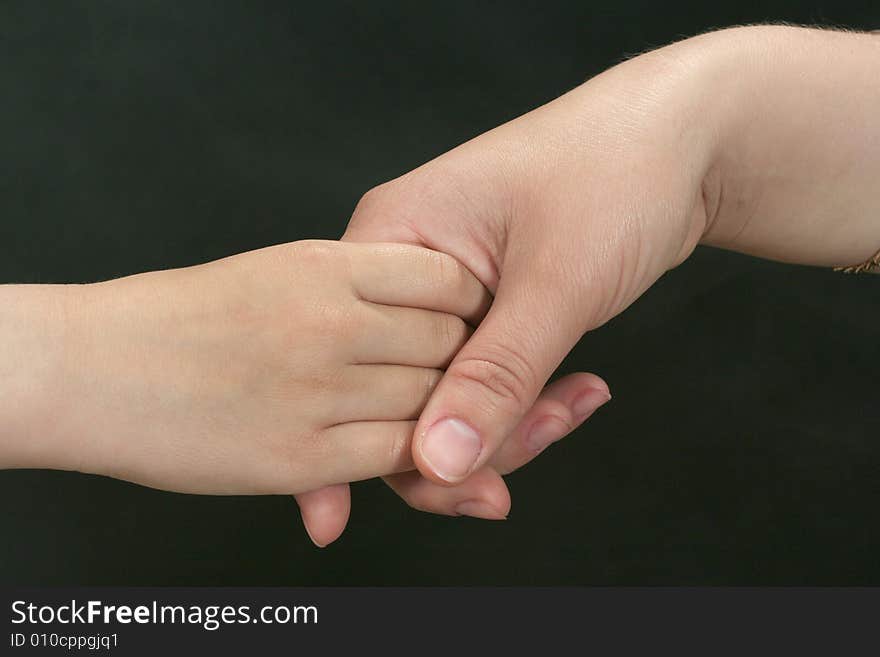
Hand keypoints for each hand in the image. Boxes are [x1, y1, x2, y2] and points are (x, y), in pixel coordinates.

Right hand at [0, 240, 489, 494]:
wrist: (95, 366)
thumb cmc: (182, 316)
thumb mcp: (275, 269)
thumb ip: (355, 283)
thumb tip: (426, 294)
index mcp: (325, 264)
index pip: (447, 278)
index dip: (473, 304)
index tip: (473, 322)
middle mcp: (329, 320)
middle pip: (450, 342)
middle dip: (469, 361)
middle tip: (470, 374)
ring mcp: (317, 388)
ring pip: (430, 402)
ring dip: (448, 411)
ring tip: (447, 412)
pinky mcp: (301, 455)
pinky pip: (394, 454)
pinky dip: (414, 453)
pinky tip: (405, 446)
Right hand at [298, 25, 879, 543]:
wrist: (682, 143)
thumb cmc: (613, 173)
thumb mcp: (553, 282)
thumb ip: (494, 376)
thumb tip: (435, 461)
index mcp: (391, 238)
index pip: (352, 361)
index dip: (379, 439)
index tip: (403, 501)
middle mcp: (405, 269)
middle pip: (399, 390)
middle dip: (468, 435)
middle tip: (536, 445)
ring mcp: (445, 293)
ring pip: (448, 394)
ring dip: (510, 421)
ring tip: (576, 405)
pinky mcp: (484, 309)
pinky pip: (484, 379)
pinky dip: (526, 401)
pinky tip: (578, 393)